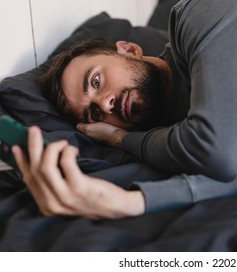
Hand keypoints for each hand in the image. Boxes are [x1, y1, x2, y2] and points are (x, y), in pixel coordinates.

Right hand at [12, 126, 144, 218]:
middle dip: (33, 146)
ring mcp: (65, 197)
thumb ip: (53, 182)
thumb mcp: (68, 194)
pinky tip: (74, 150)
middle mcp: (52, 204)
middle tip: (34, 130)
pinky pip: (66, 163)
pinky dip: (68, 151)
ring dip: (52, 148)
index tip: (18, 146)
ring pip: (46, 166)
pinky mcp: (79, 188)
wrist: (116, 208)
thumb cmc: (93, 197)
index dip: (22, 161)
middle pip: (35, 170)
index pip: (28, 180)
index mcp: (47, 205)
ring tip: (63, 142)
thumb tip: (41, 156)